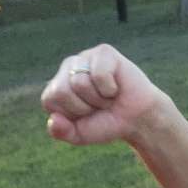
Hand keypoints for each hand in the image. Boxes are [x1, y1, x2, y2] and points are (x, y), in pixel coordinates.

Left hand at [41, 44, 177, 147]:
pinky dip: (109, 88)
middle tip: (98, 105)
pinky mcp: (103, 52)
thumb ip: (62, 132)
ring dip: (98, 98)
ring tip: (106, 96)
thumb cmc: (106, 123)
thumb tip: (53, 119)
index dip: (71, 114)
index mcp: (55, 89)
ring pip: (79, 83)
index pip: (50, 100)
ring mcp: (84, 57)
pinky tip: (115, 86)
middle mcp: (67, 69)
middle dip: (84, 106)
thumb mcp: (80, 135)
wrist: (136, 119)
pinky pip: (98, 74)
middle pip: (62, 91)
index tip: (86, 114)